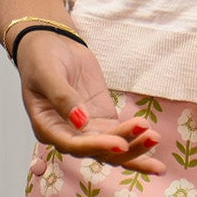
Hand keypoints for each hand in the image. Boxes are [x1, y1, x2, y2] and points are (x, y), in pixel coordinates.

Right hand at [17, 31, 165, 175]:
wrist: (52, 44)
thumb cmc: (41, 60)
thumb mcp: (47, 74)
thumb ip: (62, 98)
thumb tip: (80, 122)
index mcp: (48, 128)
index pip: (74, 145)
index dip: (97, 146)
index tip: (120, 144)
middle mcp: (68, 134)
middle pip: (97, 151)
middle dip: (125, 149)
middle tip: (150, 138)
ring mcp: (87, 127)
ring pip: (111, 147)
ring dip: (134, 147)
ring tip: (155, 138)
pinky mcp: (101, 117)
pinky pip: (119, 133)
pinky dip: (135, 138)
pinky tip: (152, 139)